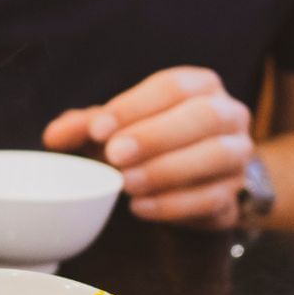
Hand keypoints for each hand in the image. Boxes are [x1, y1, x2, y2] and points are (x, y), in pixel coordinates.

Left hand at [43, 66, 253, 229]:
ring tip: (127, 184)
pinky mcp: (239, 193)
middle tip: (115, 156)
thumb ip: (87, 126)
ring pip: (216, 156)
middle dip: (155, 136)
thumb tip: (54, 136)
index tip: (98, 129)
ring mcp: (240, 154)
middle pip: (203, 116)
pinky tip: (140, 208)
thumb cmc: (155, 139)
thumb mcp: (119, 126)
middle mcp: (229, 114)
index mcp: (201, 86)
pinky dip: (174, 204)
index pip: (172, 86)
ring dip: (167, 170)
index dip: (134, 106)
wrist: (203, 178)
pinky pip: (214, 198)